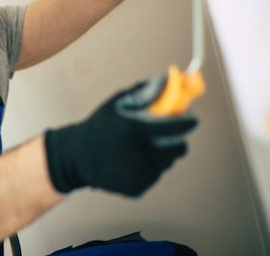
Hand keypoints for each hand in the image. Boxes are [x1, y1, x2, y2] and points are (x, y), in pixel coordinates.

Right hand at [44, 75, 196, 196]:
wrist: (76, 157)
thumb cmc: (98, 127)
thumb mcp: (117, 104)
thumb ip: (143, 92)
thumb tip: (167, 80)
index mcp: (134, 131)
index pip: (174, 127)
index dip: (187, 122)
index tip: (193, 120)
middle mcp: (138, 156)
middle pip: (178, 150)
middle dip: (177, 140)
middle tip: (168, 134)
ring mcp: (138, 176)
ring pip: (167, 164)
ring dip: (162, 154)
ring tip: (143, 147)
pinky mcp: (137, 189)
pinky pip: (155, 176)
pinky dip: (150, 168)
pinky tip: (133, 161)